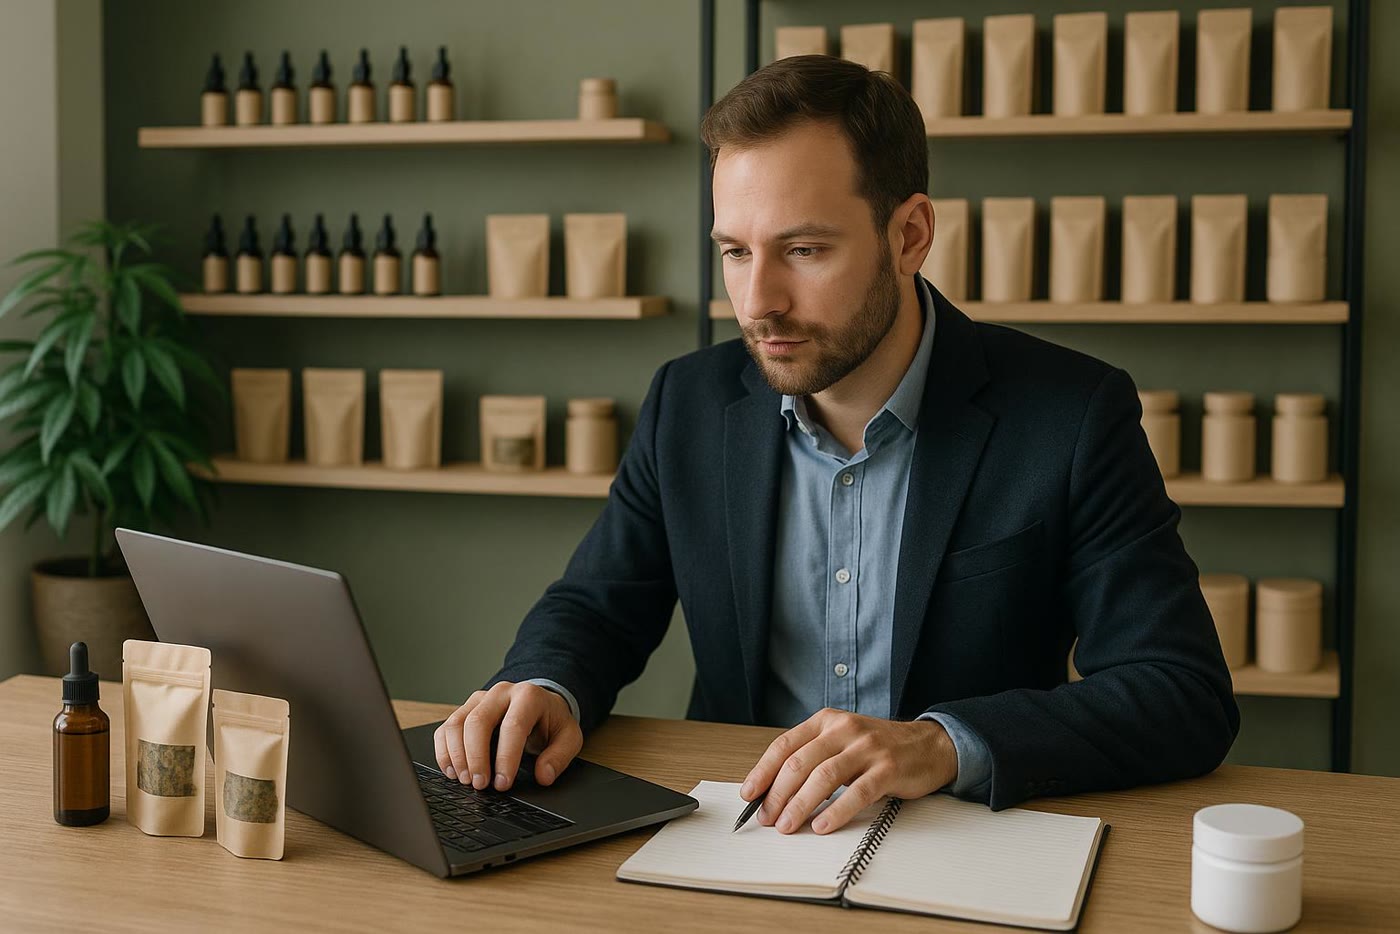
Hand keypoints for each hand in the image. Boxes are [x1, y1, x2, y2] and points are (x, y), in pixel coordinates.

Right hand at [433, 682, 582, 791]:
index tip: (503, 783)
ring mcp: (479, 699)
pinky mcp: (464, 709)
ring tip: (465, 781)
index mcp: (529, 696)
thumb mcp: (568, 737)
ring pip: (457, 723)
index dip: (506, 757)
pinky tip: (452, 771)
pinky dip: (444, 752)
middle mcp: (501, 693)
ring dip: (457, 755)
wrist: (539, 704)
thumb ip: (559, 756)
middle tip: (480, 785)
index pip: (513, 726)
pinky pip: (446, 728)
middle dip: (476, 757)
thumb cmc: (551, 722)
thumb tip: (544, 775)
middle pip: (478, 722)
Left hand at [740, 708, 957, 834]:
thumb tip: (775, 792)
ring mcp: (867, 748)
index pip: (784, 745)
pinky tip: (823, 825)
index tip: (749, 795)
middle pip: (799, 763)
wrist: (929, 744)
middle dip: (777, 795)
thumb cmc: (878, 748)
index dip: (762, 771)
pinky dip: (837, 811)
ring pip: (823, 777)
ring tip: (788, 826)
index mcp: (826, 721)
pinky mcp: (888, 768)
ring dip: (800, 805)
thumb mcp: (841, 742)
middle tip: (767, 819)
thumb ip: (812, 758)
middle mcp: (843, 729)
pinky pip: (857, 792)